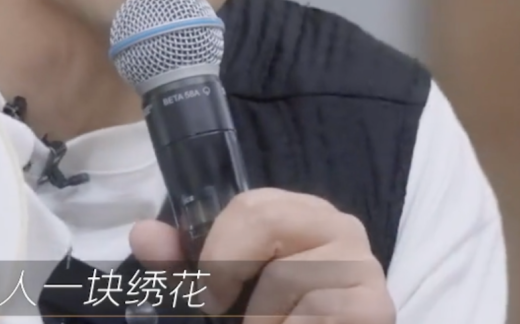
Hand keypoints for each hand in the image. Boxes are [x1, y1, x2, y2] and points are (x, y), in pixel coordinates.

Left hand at [130, 188, 395, 322]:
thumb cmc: (267, 316)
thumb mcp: (215, 289)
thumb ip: (177, 264)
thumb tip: (144, 234)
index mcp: (297, 211)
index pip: (250, 206)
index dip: (218, 254)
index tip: (208, 298)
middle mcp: (338, 225)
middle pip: (266, 222)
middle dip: (234, 278)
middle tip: (230, 317)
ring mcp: (363, 265)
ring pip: (286, 278)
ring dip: (264, 319)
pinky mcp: (375, 307)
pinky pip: (316, 314)